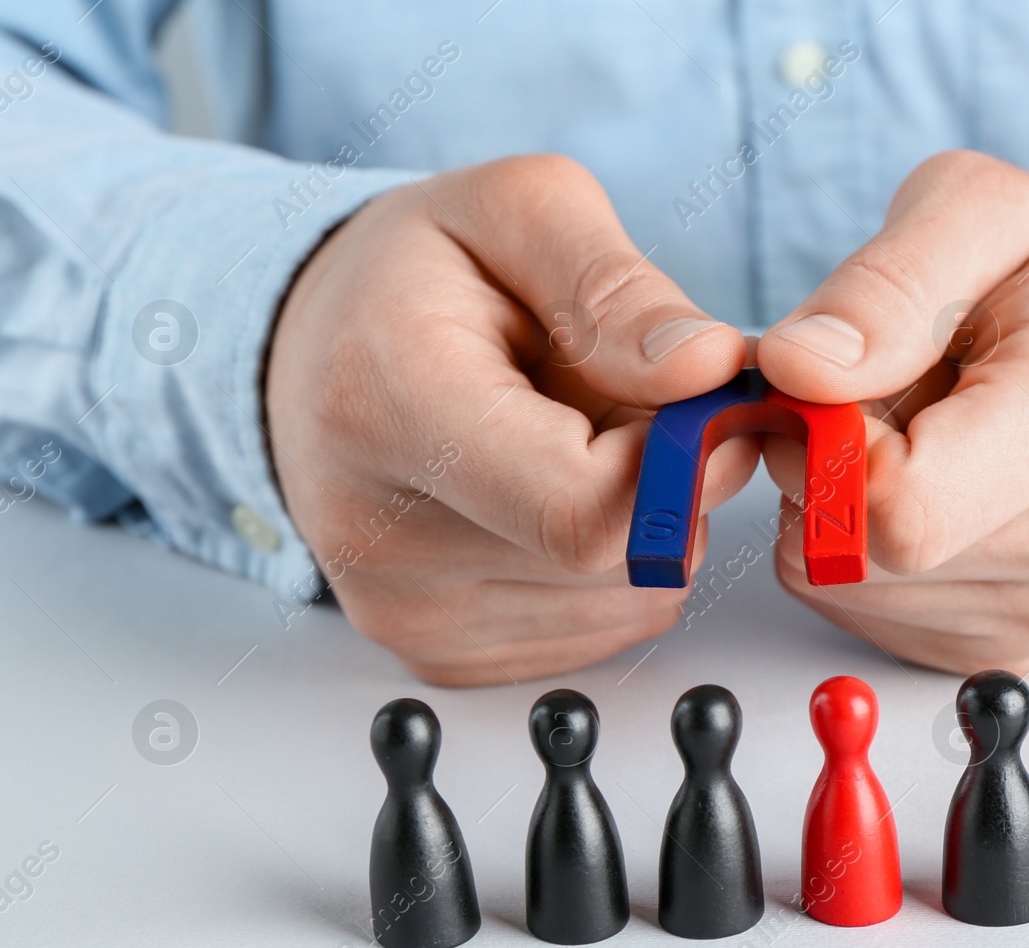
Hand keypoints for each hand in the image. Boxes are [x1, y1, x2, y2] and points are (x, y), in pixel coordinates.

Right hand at [267, 156, 753, 683]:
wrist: (319, 352)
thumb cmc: (421, 273)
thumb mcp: (522, 211)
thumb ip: (618, 287)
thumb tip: (708, 370)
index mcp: (387, 407)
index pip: (585, 510)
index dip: (678, 463)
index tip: (693, 398)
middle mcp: (378, 539)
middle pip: (619, 558)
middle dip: (670, 480)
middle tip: (629, 403)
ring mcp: (405, 614)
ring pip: (627, 600)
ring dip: (647, 523)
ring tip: (575, 442)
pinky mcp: (438, 656)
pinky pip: (602, 628)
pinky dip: (616, 567)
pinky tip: (556, 498)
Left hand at [755, 150, 1028, 674]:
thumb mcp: (981, 212)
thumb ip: (883, 284)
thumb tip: (795, 372)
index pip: (903, 505)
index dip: (826, 448)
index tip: (833, 386)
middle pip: (861, 552)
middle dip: (828, 471)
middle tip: (882, 399)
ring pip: (850, 588)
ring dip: (844, 512)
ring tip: (923, 439)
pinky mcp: (1018, 651)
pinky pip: (872, 617)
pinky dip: (868, 558)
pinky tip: (932, 493)